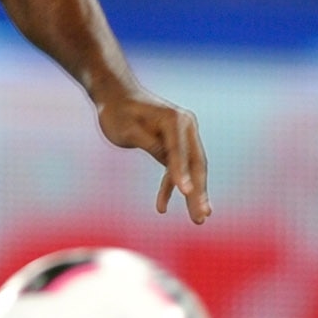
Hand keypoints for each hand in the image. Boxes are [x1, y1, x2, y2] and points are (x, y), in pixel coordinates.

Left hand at [96, 88, 210, 223]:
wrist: (115, 96)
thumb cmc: (117, 112)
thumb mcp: (128, 130)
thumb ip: (150, 145)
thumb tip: (171, 165)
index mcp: (175, 120)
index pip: (179, 152)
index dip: (182, 174)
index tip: (186, 194)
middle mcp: (186, 126)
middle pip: (196, 164)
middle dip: (199, 192)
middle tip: (202, 217)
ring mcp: (183, 135)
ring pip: (191, 169)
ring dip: (192, 195)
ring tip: (198, 221)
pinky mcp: (175, 144)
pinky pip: (177, 169)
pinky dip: (171, 187)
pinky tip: (161, 207)